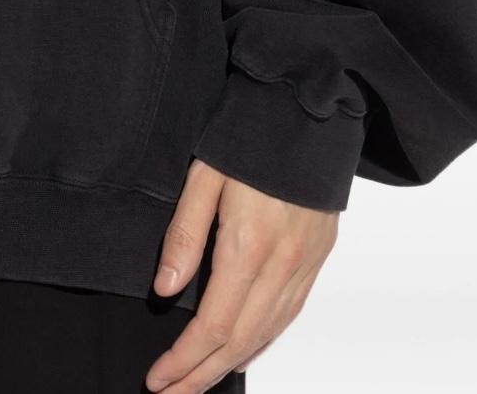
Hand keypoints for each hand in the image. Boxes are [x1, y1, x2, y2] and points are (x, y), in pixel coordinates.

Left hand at [146, 159, 337, 392]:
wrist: (306, 110)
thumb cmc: (249, 137)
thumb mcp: (204, 176)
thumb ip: (184, 235)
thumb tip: (166, 291)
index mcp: (249, 244)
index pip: (215, 325)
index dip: (185, 360)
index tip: (158, 380)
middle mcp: (283, 263)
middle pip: (242, 341)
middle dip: (204, 375)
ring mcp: (306, 263)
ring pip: (269, 333)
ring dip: (233, 365)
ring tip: (200, 382)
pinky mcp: (318, 256)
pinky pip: (289, 314)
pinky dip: (263, 341)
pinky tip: (244, 350)